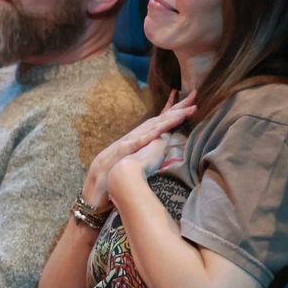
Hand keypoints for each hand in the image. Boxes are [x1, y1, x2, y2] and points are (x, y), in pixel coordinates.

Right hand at [82, 90, 195, 210]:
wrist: (94, 193)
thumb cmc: (110, 185)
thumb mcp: (128, 171)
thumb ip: (138, 164)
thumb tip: (149, 163)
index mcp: (133, 143)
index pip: (154, 124)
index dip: (168, 113)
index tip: (181, 103)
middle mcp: (132, 138)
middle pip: (158, 119)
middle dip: (176, 107)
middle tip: (194, 95)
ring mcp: (128, 142)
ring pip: (154, 125)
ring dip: (172, 115)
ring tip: (190, 107)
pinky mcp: (126, 149)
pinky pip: (144, 137)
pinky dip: (157, 129)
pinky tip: (169, 122)